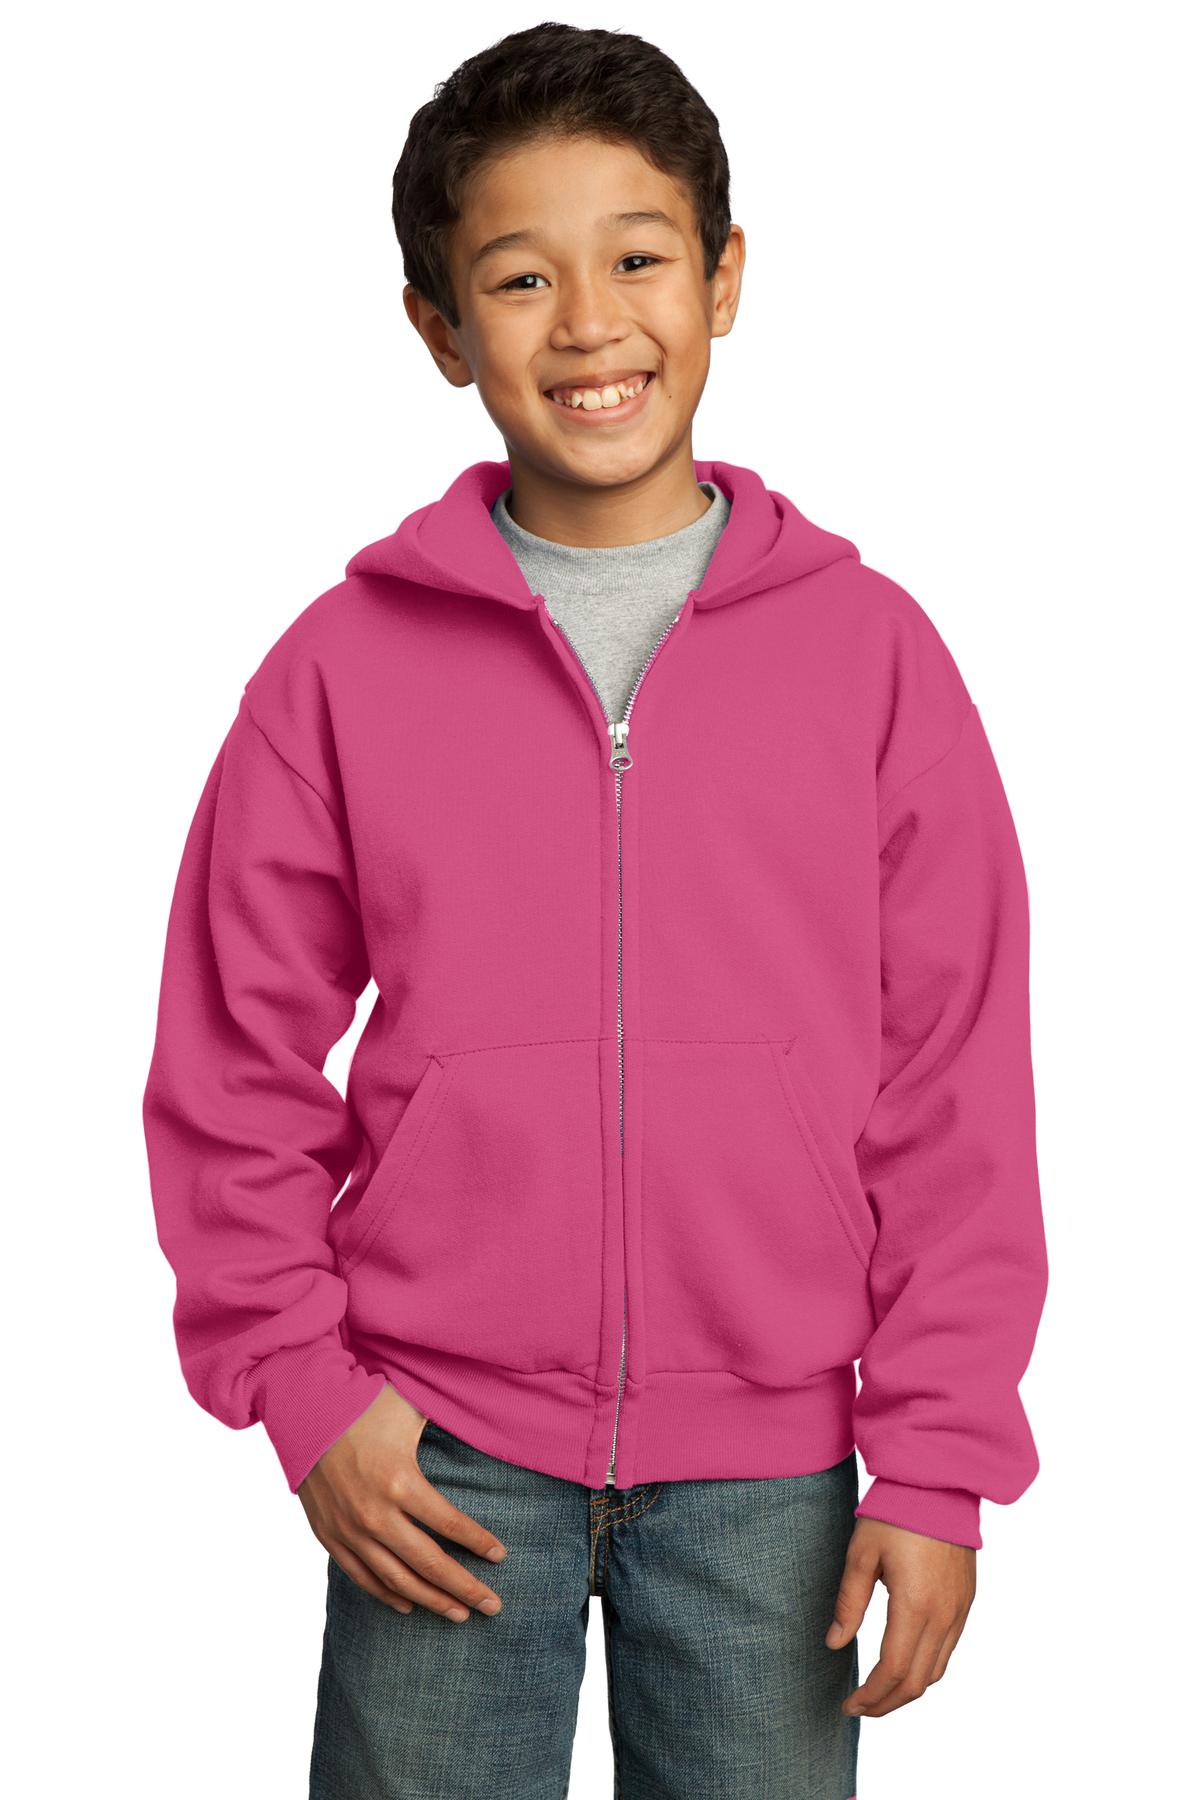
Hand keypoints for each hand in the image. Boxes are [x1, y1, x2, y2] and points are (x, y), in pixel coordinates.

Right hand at [298, 1384, 507, 1621]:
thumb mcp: (410, 1409)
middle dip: (465, 1588)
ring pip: (397, 1579)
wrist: (305, 1409)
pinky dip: (387, 1595)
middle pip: (429, 1563)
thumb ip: (444, 1425)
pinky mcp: (329, 1535)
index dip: (478, 1543)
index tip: (500, 1556)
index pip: (450, 1523)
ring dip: (431, 1600)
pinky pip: (362, 1576)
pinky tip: (410, 1605)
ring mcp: (349, 1530)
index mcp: (400, 1481)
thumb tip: (483, 1424)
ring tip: (460, 1614)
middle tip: (493, 1606)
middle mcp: (375, 1514)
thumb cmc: (364, 1404)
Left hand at [825, 1518, 975, 1715]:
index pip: (892, 1670)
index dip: (869, 1696)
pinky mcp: (966, 1601)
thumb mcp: (861, 1554)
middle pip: (916, 1682)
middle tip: (859, 1708)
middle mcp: (943, 1615)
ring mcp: (959, 1610)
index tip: (848, 1705)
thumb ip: (849, 1603)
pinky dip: (925, 1669)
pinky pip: (948, 1650)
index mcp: (915, 1605)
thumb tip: (834, 1643)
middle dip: (886, 1703)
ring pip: (936, 1671)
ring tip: (878, 1693)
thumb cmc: (895, 1513)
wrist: (939, 1484)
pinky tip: (904, 1666)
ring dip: (907, 1691)